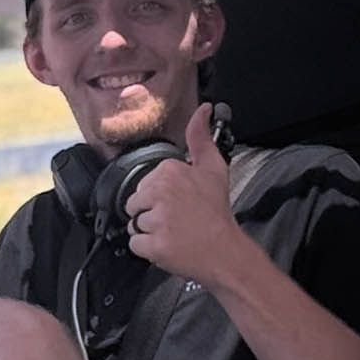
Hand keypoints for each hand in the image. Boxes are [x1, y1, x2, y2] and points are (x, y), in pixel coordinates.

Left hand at [124, 104, 241, 288]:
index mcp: (169, 171)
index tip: (179, 203)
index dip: (160, 197)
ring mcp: (156, 220)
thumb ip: (201, 137)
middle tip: (177, 219)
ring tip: (173, 232)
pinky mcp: (153, 245)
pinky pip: (136, 244)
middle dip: (152, 213)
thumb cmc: (216, 212)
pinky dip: (148, 249)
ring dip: (150, 231)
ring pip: (134, 224)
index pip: (145, 185)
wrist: (225, 250)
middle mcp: (160, 192)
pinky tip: (167, 245)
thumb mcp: (213, 168)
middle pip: (135, 204)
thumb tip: (203, 109)